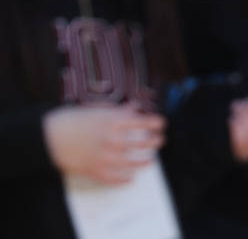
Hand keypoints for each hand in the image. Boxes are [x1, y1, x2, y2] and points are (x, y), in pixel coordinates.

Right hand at [43, 104, 165, 184]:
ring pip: (131, 162)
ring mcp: (103, 156)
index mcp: (113, 122)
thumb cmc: (71, 119)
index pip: (143, 122)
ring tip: (151, 161)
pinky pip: (112, 178)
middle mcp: (111, 139)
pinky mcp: (92, 169)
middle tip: (160, 141)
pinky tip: (130, 179)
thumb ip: (117, 110)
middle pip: (141, 143)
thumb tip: (134, 107)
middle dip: (154, 142)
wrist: (47, 137)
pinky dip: (122, 180)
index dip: (156, 123)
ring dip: (144, 162)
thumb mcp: (96, 109)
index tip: (162, 124)